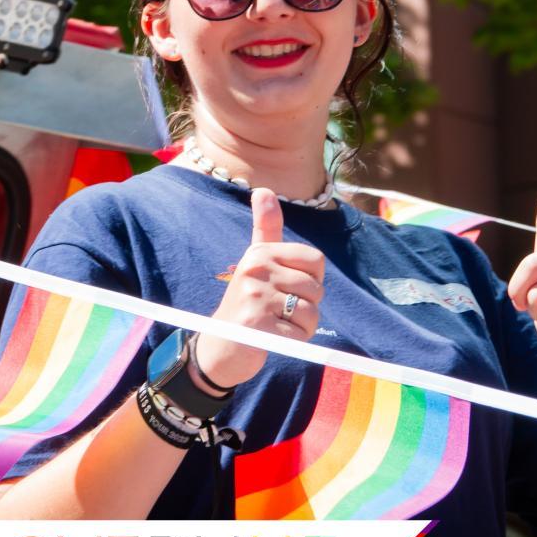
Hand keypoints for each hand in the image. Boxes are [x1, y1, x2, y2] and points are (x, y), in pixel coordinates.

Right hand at [194, 187, 325, 388]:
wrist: (220, 347)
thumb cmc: (246, 302)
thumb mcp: (255, 262)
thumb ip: (265, 228)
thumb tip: (263, 190)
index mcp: (260, 252)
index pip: (315, 260)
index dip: (311, 280)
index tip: (288, 288)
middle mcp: (256, 269)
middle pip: (316, 288)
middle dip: (306, 307)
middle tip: (279, 312)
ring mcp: (255, 296)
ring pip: (310, 312)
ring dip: (302, 327)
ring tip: (277, 325)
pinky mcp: (257, 325)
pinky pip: (300, 333)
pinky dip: (294, 341)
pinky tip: (273, 338)